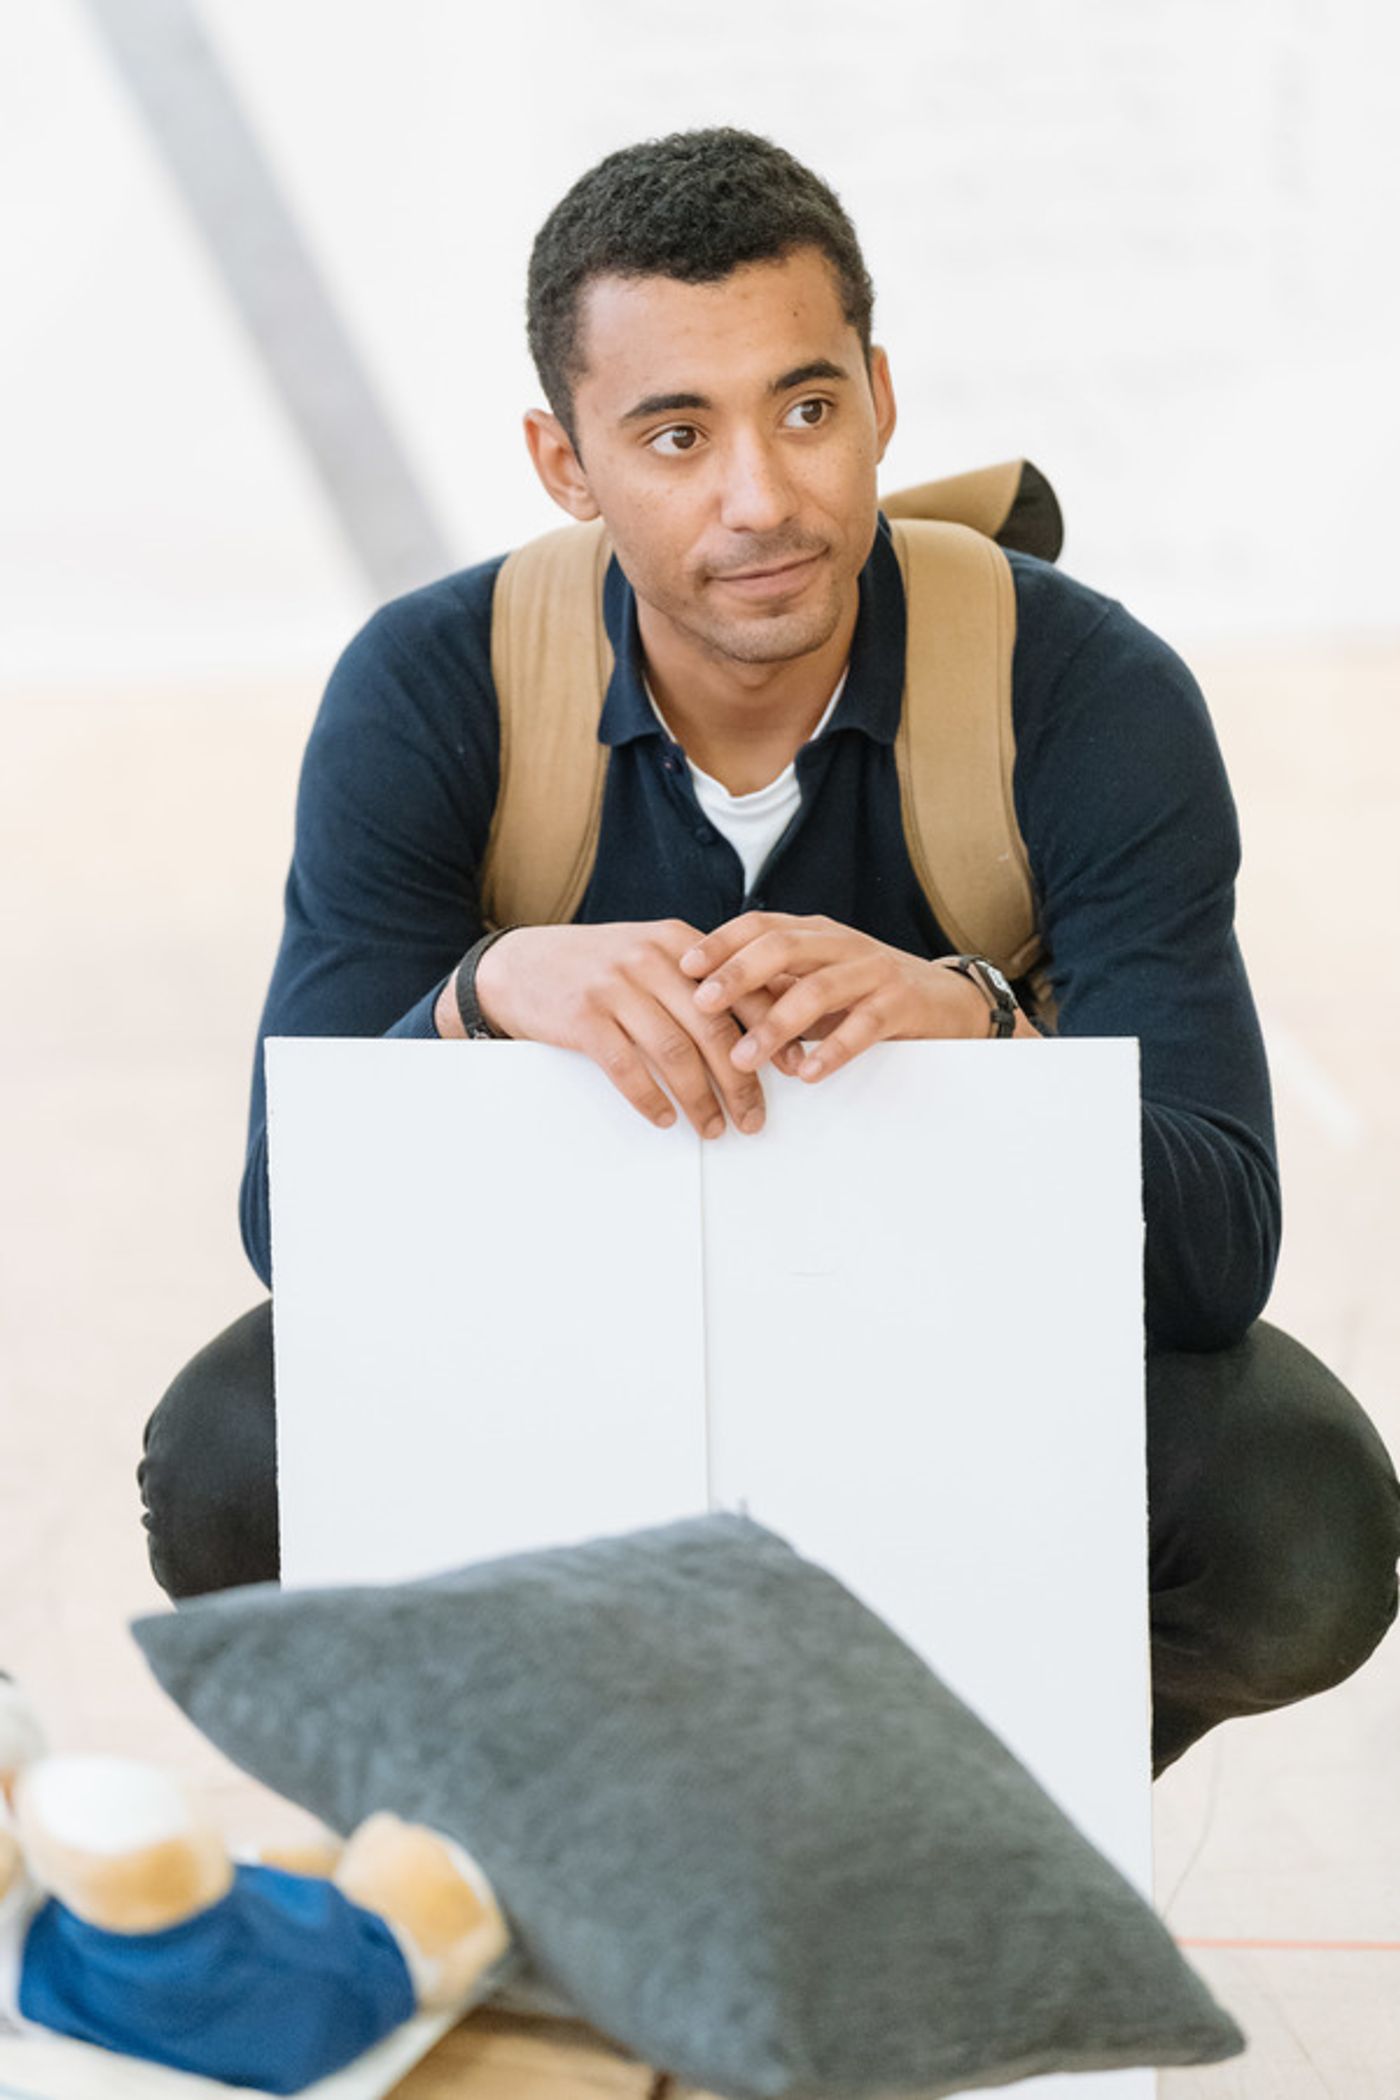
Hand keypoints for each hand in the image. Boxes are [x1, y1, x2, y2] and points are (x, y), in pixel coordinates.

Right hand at [446, 921, 779, 1136]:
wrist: (517, 964)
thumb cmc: (595, 967)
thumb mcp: (650, 955)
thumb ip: (700, 979)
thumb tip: (765, 1020)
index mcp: (679, 944)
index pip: (741, 989)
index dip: (775, 1032)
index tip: (796, 1068)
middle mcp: (651, 959)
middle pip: (713, 1029)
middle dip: (741, 1081)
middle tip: (753, 1117)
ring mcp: (615, 986)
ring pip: (674, 1052)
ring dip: (699, 1099)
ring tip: (713, 1127)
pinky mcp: (583, 1015)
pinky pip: (627, 1067)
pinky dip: (650, 1099)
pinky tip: (664, 1118)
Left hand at [679, 913, 1002, 1079]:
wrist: (948, 1000)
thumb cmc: (869, 992)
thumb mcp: (817, 980)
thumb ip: (774, 986)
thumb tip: (705, 1002)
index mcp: (814, 933)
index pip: (759, 925)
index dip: (720, 942)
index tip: (683, 965)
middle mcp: (841, 943)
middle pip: (781, 948)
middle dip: (736, 975)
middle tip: (701, 1004)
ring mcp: (873, 970)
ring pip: (817, 989)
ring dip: (776, 1025)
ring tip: (746, 1057)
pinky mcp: (901, 1003)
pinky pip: (863, 1025)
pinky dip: (833, 1050)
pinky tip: (809, 1073)